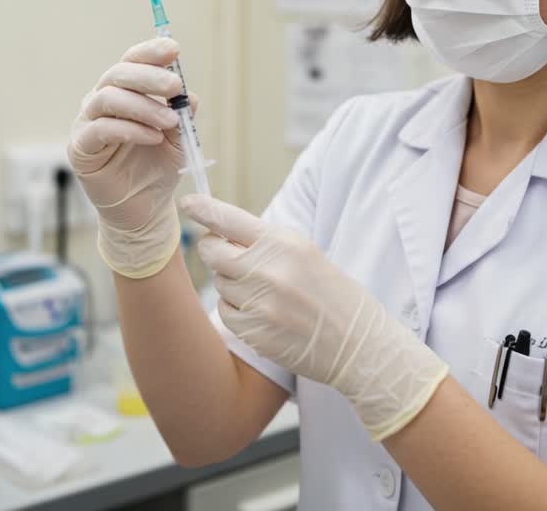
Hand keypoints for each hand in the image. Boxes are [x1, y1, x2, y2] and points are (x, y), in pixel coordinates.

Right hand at [68, 38, 192, 277]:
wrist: (144, 208)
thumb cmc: (157, 168)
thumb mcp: (178, 138)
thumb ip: (181, 115)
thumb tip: (187, 95)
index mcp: (124, 92)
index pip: (132, 62)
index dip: (150, 52)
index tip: (173, 49)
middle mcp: (101, 101)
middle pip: (117, 74)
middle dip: (148, 76)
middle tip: (175, 86)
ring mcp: (87, 123)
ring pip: (108, 98)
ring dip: (143, 106)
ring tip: (170, 121)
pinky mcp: (81, 148)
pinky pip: (101, 129)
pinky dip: (130, 129)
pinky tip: (153, 137)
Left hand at [179, 194, 449, 440]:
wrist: (359, 344)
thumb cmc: (333, 294)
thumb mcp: (305, 253)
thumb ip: (264, 242)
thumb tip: (221, 232)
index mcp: (284, 242)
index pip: (229, 219)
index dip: (202, 209)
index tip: (187, 203)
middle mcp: (267, 270)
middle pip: (211, 251)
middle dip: (215, 251)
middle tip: (230, 256)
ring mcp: (258, 303)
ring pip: (219, 283)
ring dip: (232, 284)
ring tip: (265, 292)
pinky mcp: (253, 332)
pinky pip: (226, 313)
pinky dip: (237, 311)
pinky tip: (264, 314)